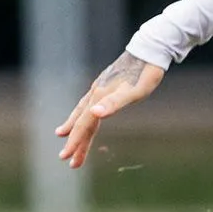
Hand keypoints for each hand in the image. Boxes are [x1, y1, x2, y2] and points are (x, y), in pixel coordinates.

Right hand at [56, 51, 165, 168]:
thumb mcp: (133, 92)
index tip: (66, 158)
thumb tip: (94, 113)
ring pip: (83, 111)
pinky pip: (89, 103)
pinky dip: (84, 113)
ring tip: (63, 135)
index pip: (84, 125)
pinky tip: (87, 113)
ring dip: (75, 126)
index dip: (75, 142)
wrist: (149, 51)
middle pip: (82, 122)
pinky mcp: (105, 84)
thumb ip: (114, 103)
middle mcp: (96, 93)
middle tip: (68, 160)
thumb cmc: (144, 74)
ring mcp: (100, 88)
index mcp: (100, 97)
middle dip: (75, 141)